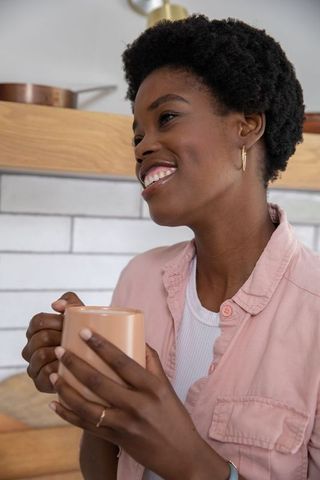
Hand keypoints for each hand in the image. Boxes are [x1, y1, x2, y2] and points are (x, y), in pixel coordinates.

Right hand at [21, 291, 82, 392]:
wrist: (97, 363)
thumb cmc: (86, 335)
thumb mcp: (81, 316)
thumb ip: (71, 302)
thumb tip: (55, 305)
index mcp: (36, 330)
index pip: (38, 321)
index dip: (54, 321)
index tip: (71, 324)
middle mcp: (30, 348)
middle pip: (40, 337)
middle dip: (59, 336)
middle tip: (78, 339)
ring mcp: (33, 366)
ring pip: (39, 355)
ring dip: (59, 353)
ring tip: (75, 352)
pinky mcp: (39, 383)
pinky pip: (44, 373)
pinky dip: (57, 369)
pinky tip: (70, 367)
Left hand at [49, 330, 216, 479]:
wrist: (181, 455)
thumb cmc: (174, 417)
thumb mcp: (166, 386)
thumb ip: (152, 362)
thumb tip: (138, 338)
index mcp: (151, 387)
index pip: (122, 361)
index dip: (102, 345)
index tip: (84, 332)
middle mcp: (137, 404)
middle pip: (98, 381)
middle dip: (75, 364)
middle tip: (60, 350)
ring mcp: (124, 424)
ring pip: (87, 406)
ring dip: (66, 389)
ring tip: (53, 375)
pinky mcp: (116, 439)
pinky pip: (86, 426)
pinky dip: (68, 415)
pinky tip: (55, 404)